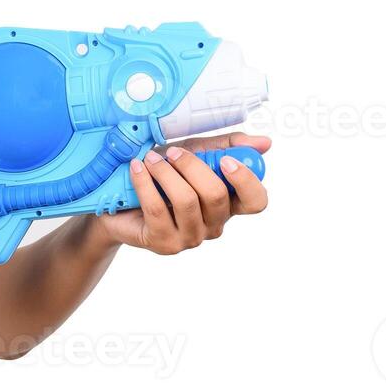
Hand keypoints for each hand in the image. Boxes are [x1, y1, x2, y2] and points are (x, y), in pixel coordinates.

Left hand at [93, 133, 269, 253]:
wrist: (121, 201)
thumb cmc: (164, 176)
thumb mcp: (195, 154)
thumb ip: (226, 146)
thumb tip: (264, 143)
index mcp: (228, 204)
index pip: (256, 202)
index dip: (246, 181)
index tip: (227, 160)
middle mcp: (213, 225)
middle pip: (217, 196)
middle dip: (193, 166)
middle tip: (172, 151)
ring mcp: (190, 238)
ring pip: (186, 202)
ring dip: (166, 173)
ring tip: (150, 158)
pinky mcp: (163, 243)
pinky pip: (157, 209)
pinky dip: (145, 183)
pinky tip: (137, 168)